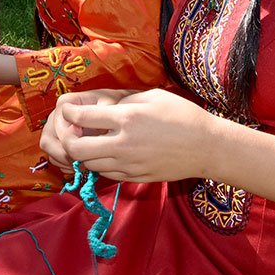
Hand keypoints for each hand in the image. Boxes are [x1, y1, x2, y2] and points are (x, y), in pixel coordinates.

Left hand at [56, 88, 214, 182]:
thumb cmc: (182, 115)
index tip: (68, 110)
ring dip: (83, 153)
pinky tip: (107, 153)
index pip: (83, 117)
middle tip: (73, 130)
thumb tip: (101, 108)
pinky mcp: (135, 177)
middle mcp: (123, 144)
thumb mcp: (152, 97)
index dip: (69, 113)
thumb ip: (124, 102)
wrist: (206, 147)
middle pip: (76, 149)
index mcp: (127, 118)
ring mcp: (129, 165)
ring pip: (88, 165)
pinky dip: (100, 164)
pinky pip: (106, 174)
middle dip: (68, 139)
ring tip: (90, 141)